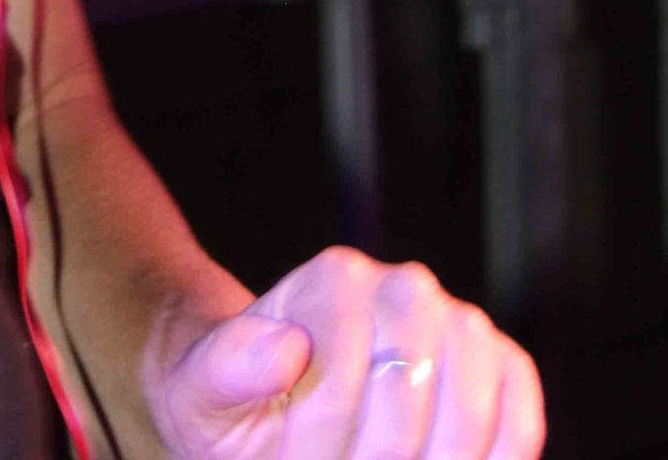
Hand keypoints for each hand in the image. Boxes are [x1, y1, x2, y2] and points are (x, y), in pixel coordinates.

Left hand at [146, 247, 544, 457]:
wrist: (275, 407)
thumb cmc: (238, 405)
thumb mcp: (204, 395)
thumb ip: (226, 368)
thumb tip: (288, 346)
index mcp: (332, 280)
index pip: (341, 382)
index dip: (319, 444)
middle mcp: (403, 286)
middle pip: (408, 394)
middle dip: (373, 456)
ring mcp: (459, 322)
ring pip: (471, 407)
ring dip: (434, 459)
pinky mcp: (498, 364)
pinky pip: (519, 412)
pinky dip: (497, 455)